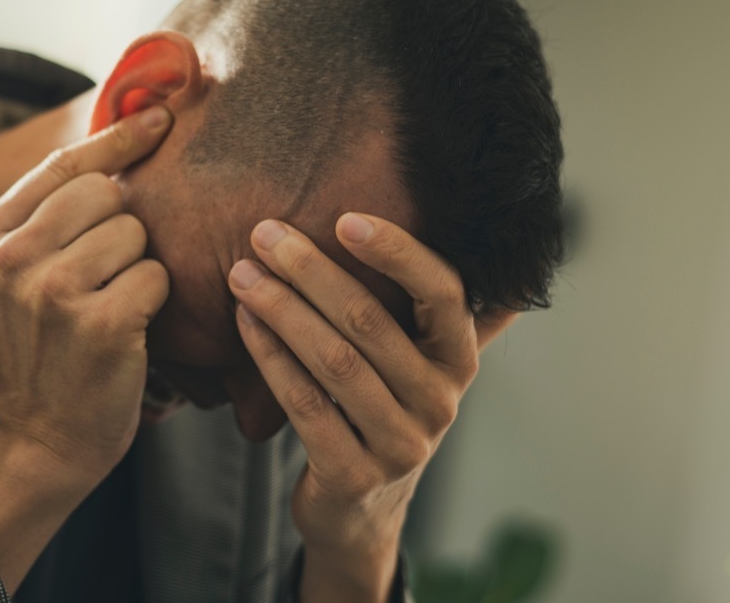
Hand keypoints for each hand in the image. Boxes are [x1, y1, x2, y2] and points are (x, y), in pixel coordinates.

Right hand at [0, 107, 172, 489]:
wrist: (42, 438)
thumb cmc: (44, 344)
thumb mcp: (16, 273)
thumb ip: (47, 211)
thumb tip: (122, 127)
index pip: (63, 164)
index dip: (117, 137)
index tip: (160, 117)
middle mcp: (8, 258)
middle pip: (105, 193)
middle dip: (120, 228)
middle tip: (102, 276)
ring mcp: (51, 291)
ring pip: (134, 233)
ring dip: (137, 267)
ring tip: (108, 304)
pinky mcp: (97, 323)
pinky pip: (155, 276)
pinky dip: (154, 302)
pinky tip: (127, 329)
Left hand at [228, 213, 517, 599]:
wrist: (360, 511)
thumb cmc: (382, 410)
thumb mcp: (418, 362)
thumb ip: (438, 310)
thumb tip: (487, 242)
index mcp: (458, 361)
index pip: (443, 292)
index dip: (397, 251)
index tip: (345, 217)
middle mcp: (439, 401)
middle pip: (371, 321)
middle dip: (311, 270)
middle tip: (263, 234)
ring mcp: (400, 443)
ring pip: (334, 360)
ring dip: (281, 308)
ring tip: (242, 273)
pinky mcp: (354, 474)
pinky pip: (305, 404)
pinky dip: (270, 357)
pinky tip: (244, 322)